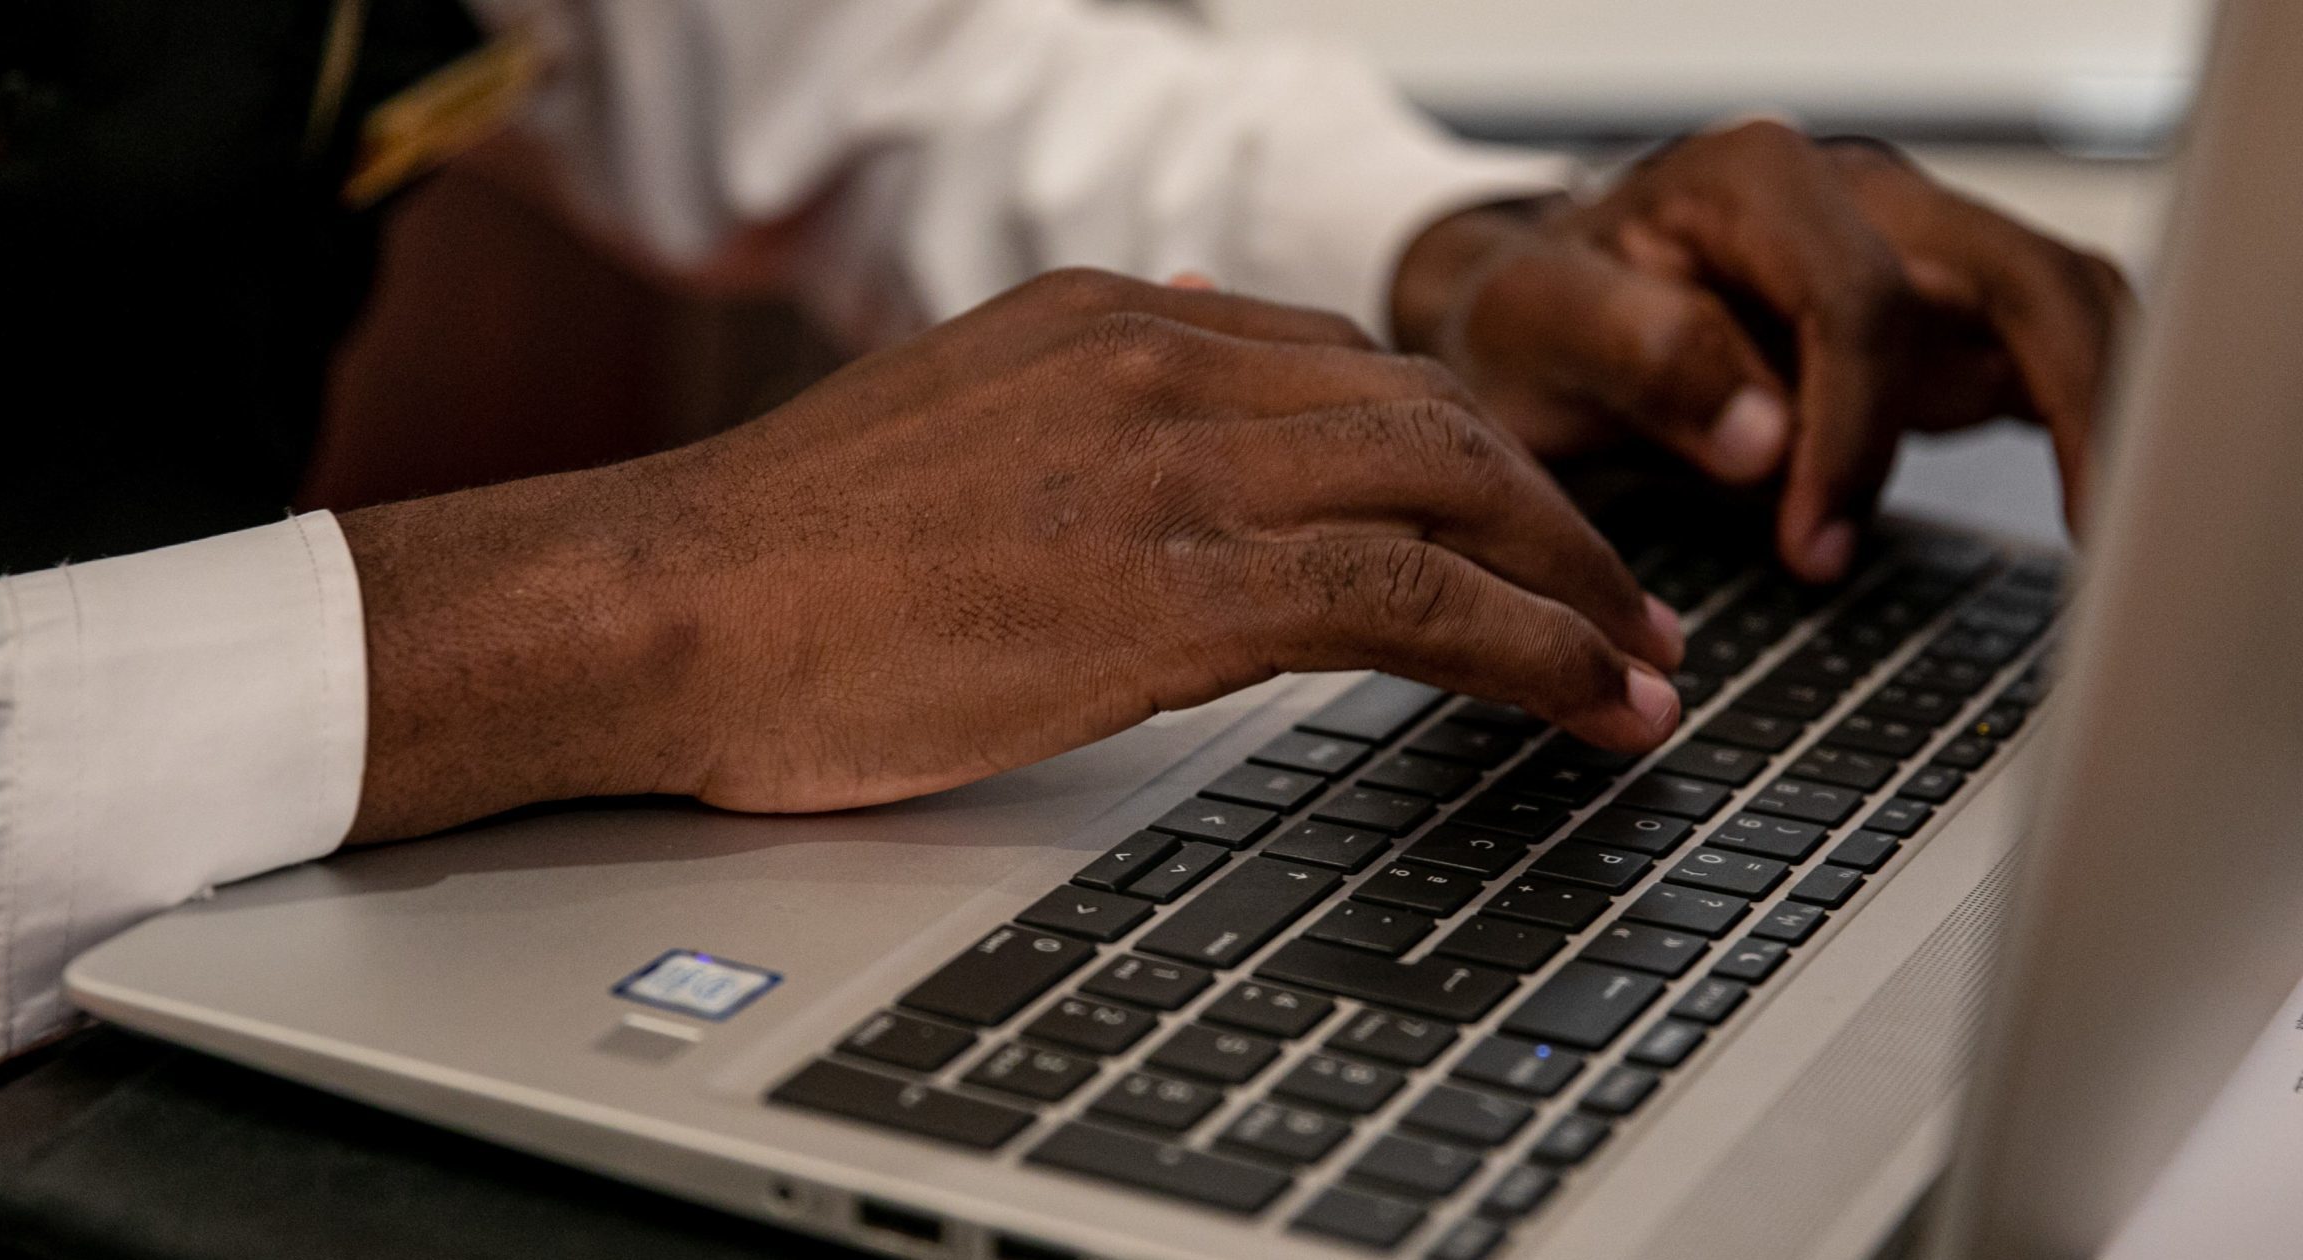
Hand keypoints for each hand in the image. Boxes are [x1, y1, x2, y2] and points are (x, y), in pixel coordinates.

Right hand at [339, 269, 1683, 838]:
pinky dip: (1534, 645)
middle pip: (1435, 412)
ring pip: (1456, 488)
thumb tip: (1187, 332)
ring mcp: (1177, 464)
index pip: (1348, 365)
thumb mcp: (949, 410)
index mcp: (1111, 321)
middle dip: (1556, 509)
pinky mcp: (1177, 586)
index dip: (1462, 448)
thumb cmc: (781, 551)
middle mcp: (1164, 360)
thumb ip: (1083, 386)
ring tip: (1641, 661)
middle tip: (1625, 595)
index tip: (1516, 519)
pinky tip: (1592, 695)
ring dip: (1576, 581)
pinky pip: (1414, 598)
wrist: (664, 602)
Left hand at [1391, 121, 2132, 580]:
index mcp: (1753, 181)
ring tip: (2119, 536)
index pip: (1862, 299)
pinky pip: (2046, 348)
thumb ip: (1640, 357)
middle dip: (2065, 405)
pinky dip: (2089, 418)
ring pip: (2064, 303)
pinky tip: (2095, 508)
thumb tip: (1765, 438)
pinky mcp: (1936, 317)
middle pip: (2018, 276)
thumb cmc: (1532, 314)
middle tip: (2079, 537)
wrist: (1529, 310)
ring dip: (2108, 411)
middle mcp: (1856, 198)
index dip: (1853, 432)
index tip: (1812, 543)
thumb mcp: (1536, 328)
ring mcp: (1910, 252)